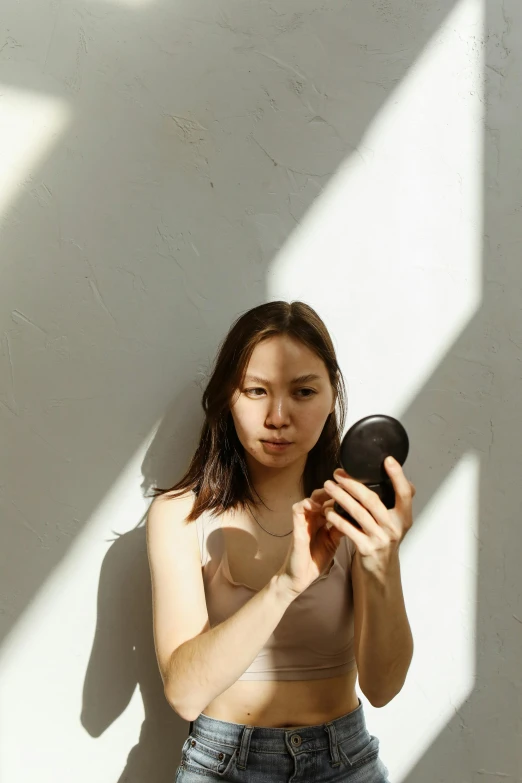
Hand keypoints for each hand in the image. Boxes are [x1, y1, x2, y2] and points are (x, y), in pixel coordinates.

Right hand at [276, 488, 346, 597]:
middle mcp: (313, 517)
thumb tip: (356, 516)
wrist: (301, 577)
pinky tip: (318, 506)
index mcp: (322, 520)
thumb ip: (340, 527)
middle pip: (322, 496)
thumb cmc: (316, 559)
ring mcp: (304, 521)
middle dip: (334, 490)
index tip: (356, 489)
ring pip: (311, 499)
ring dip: (322, 494)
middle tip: (346, 485)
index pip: (332, 501)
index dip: (342, 494)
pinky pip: (298, 509)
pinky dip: (307, 504)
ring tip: (334, 491)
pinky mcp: (296, 527)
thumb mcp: (333, 541)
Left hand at [322, 456, 415, 577]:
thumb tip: (399, 473)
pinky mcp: (366, 549)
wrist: (380, 571)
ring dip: (341, 497)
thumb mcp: (396, 521)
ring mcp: (380, 539)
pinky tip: (327, 510)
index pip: (405, 493)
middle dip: (353, 484)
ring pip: (358, 512)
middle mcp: (395, 527)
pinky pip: (348, 529)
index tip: (388, 460)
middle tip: (337, 473)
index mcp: (404, 517)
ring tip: (329, 486)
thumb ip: (397, 500)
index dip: (398, 476)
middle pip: (373, 500)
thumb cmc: (384, 539)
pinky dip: (336, 518)